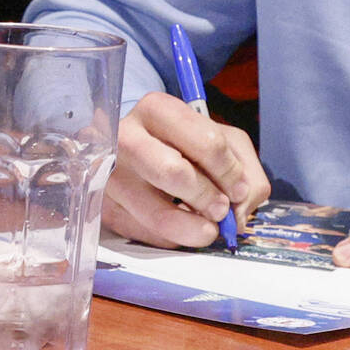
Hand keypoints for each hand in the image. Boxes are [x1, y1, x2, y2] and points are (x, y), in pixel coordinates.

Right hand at [103, 91, 269, 247]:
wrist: (133, 152)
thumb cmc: (183, 144)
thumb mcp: (221, 139)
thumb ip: (244, 169)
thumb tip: (238, 213)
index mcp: (158, 110)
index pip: (205, 142)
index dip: (230, 172)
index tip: (238, 189)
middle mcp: (125, 137)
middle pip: (173, 173)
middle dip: (207, 198)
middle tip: (221, 210)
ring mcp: (109, 175)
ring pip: (157, 215)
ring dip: (193, 229)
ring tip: (208, 230)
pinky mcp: (105, 208)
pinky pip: (146, 235)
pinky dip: (173, 239)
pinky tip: (181, 228)